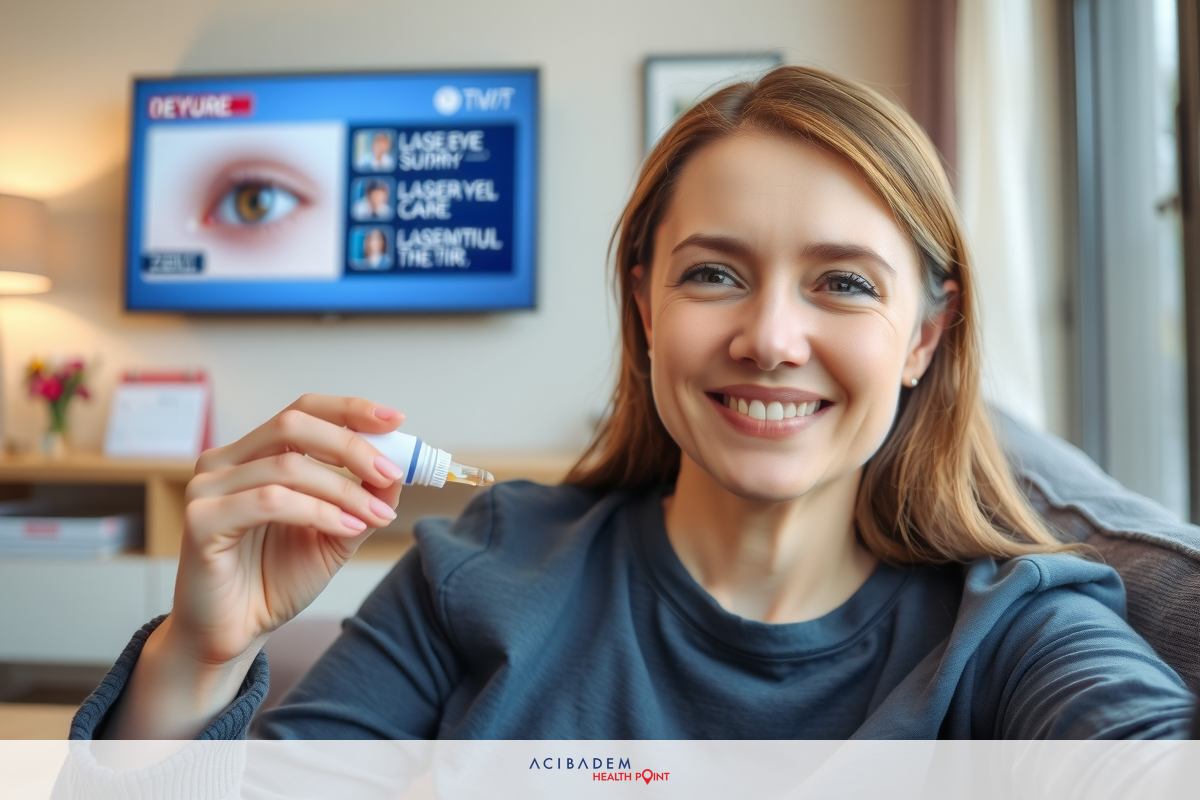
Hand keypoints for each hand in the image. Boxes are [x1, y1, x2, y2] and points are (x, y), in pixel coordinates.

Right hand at [171, 394, 404, 666]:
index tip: (395, 420)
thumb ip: (362, 499)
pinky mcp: (201, 520)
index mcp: (254, 455)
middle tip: (391, 473)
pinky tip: (347, 529)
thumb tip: (397, 468)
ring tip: (376, 515)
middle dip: (352, 446)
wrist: (234, 635)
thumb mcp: (335, 534)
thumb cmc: (274, 581)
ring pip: (288, 466)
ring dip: (345, 490)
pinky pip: (270, 501)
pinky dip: (319, 512)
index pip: (302, 411)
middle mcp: (225, 462)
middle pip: (293, 425)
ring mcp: (207, 488)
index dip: (349, 410)